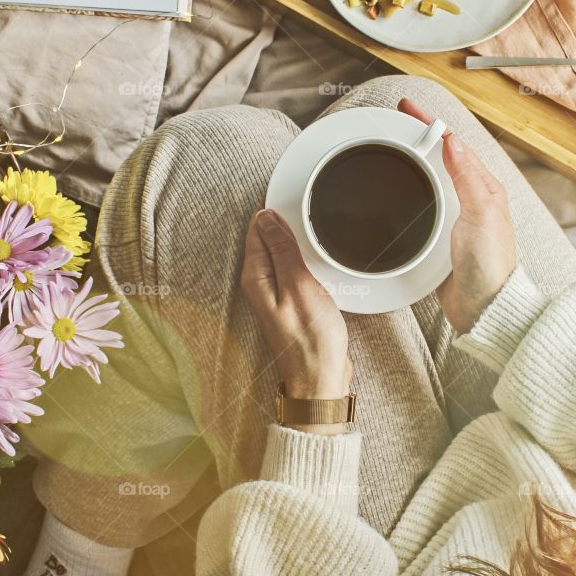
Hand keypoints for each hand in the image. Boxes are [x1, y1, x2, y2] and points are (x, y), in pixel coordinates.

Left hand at [241, 209, 351, 403]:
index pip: (257, 229)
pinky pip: (293, 270)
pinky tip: (319, 258)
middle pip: (268, 240)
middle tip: (310, 209)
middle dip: (286, 223)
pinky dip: (305, 260)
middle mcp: (260, 284)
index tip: (294, 196)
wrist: (320, 378)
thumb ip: (282, 250)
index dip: (275, 210)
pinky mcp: (291, 302)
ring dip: (297, 242)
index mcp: (255, 277)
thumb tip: (266, 217)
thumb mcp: (298, 286)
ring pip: (282, 254)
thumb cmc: (311, 339)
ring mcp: (275, 294)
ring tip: (317, 228)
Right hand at [399, 99, 516, 334]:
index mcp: (484, 188)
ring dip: (413, 158)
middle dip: (419, 135)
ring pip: (431, 178)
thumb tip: (453, 141)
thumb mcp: (482, 214)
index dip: (431, 124)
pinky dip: (409, 189)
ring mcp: (455, 218)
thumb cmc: (490, 265)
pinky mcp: (440, 238)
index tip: (409, 109)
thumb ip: (468, 178)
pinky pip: (423, 204)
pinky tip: (397, 189)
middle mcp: (471, 199)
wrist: (483, 308)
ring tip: (392, 143)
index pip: (454, 145)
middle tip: (395, 119)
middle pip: (442, 157)